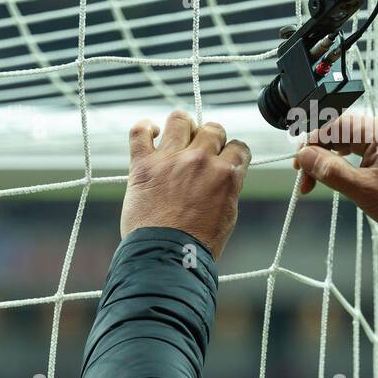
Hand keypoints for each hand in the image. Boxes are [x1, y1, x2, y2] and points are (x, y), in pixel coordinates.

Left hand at [121, 110, 250, 258]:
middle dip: (211, 139)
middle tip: (202, 151)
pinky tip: (151, 131)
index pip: (238, 147)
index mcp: (226, 174)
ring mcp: (170, 160)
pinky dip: (145, 127)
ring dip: (183, 126)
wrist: (166, 257)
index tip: (225, 159)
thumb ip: (227, 186)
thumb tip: (224, 172)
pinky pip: (140, 131)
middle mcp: (200, 161)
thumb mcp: (228, 214)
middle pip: (212, 129)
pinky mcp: (143, 165)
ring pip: (180, 120)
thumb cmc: (198, 243)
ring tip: (178, 135)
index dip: (232, 153)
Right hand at [294, 114, 377, 237]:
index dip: (311, 143)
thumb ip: (330, 170)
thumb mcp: (363, 189)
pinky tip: (332, 177)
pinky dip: (340, 163)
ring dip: (327, 160)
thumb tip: (304, 155)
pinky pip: (355, 151)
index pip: (334, 125)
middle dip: (317, 153)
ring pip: (344, 142)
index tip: (298, 164)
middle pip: (337, 132)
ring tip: (314, 182)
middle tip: (303, 178)